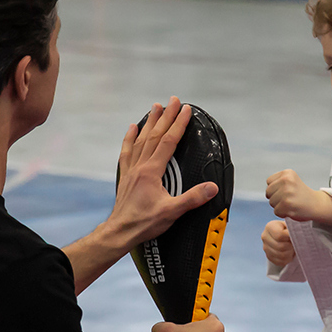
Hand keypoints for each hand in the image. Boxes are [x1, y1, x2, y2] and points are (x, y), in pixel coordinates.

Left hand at [111, 96, 218, 247]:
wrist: (120, 231)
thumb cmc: (144, 222)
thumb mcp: (172, 212)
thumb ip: (192, 198)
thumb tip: (211, 187)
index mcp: (152, 171)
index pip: (168, 141)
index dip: (178, 124)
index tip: (186, 110)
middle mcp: (140, 166)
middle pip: (155, 135)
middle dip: (166, 116)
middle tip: (173, 100)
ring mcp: (131, 169)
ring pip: (141, 139)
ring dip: (150, 122)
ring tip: (156, 107)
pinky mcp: (126, 175)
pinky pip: (127, 150)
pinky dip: (130, 137)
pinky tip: (132, 127)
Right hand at [261, 220, 294, 266]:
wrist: (287, 236)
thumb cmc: (290, 229)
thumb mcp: (292, 225)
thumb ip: (293, 228)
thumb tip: (292, 234)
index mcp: (270, 226)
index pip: (279, 235)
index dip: (290, 237)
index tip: (296, 236)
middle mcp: (265, 236)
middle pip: (280, 247)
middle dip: (291, 246)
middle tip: (295, 243)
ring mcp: (265, 247)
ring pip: (281, 256)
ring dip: (290, 253)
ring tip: (292, 248)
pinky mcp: (269, 257)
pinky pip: (280, 262)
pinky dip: (288, 259)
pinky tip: (289, 253)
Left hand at [265, 169, 331, 227]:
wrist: (316, 204)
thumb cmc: (300, 194)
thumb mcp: (290, 181)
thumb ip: (277, 182)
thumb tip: (267, 191)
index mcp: (287, 173)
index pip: (269, 182)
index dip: (276, 188)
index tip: (287, 190)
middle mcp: (287, 181)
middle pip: (268, 192)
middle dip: (276, 197)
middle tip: (289, 198)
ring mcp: (287, 193)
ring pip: (271, 202)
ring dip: (279, 206)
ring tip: (291, 203)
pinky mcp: (287, 205)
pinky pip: (276, 211)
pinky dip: (283, 213)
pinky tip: (292, 210)